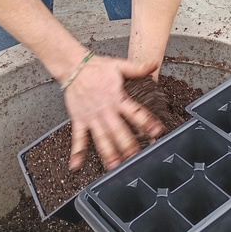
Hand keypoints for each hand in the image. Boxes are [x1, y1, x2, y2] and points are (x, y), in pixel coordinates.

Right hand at [63, 54, 163, 170]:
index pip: (135, 112)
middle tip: (135, 156)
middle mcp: (105, 110)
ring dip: (107, 153)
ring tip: (114, 165)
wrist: (73, 67)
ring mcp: (92, 117)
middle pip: (118, 130)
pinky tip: (76, 165)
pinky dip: (77, 152)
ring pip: (101, 138)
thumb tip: (153, 65)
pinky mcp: (79, 120)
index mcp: (117, 98)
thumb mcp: (119, 65)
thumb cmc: (96, 67)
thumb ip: (137, 68)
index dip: (147, 122)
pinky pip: (78, 138)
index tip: (157, 132)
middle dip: (127, 145)